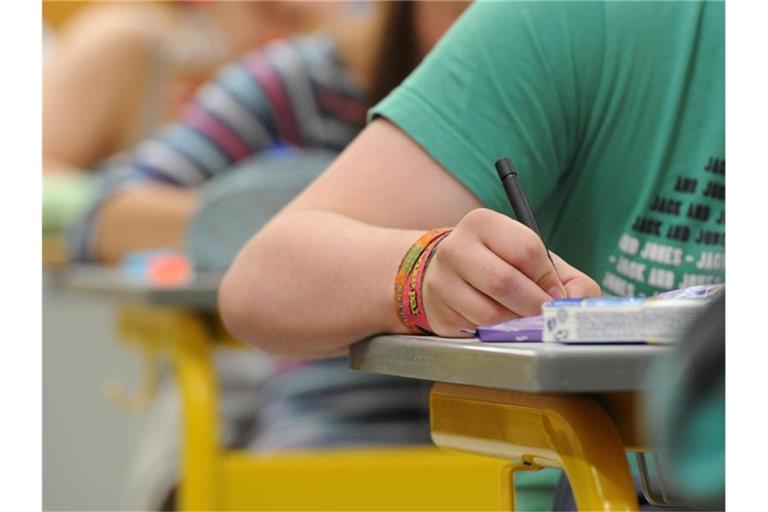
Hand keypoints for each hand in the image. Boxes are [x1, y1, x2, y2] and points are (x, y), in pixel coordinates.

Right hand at [422, 208, 599, 335]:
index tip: (554, 293)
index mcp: (483, 223)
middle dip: (534, 305)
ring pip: (490, 313)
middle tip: (545, 315)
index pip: (526, 249)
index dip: (548, 278)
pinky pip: (476, 330)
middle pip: (504, 281)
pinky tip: (498, 323)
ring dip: (515, 323)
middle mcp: (456, 247)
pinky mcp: (439, 311)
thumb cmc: (499, 264)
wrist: (448, 274)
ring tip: (521, 318)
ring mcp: (441, 281)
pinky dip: (496, 333)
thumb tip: (578, 304)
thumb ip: (568, 279)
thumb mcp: (533, 260)